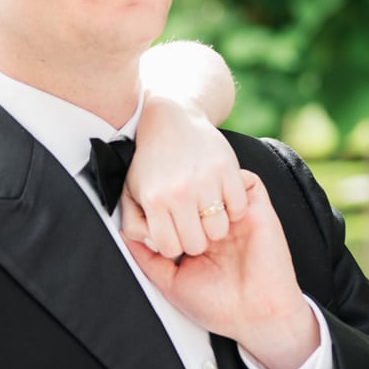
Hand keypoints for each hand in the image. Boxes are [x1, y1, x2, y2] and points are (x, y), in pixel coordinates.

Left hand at [122, 93, 247, 259]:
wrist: (172, 120)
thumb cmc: (150, 162)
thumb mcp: (131, 193)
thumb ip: (134, 225)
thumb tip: (153, 246)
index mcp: (155, 200)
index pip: (169, 248)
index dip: (173, 246)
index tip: (175, 234)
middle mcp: (180, 192)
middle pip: (196, 244)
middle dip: (195, 240)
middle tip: (193, 225)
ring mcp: (205, 180)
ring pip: (218, 229)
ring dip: (215, 226)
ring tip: (207, 214)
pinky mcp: (227, 169)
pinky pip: (237, 208)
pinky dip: (233, 210)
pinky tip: (222, 201)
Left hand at [127, 171, 320, 368]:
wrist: (257, 317)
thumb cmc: (216, 306)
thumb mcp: (171, 282)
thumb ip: (148, 258)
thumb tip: (124, 234)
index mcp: (195, 236)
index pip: (176, 205)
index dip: (165, 204)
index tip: (156, 216)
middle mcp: (216, 223)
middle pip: (195, 188)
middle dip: (183, 197)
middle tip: (180, 217)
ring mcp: (237, 216)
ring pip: (218, 181)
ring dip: (208, 195)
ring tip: (204, 220)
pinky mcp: (259, 211)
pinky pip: (246, 181)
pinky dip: (233, 190)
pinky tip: (225, 214)